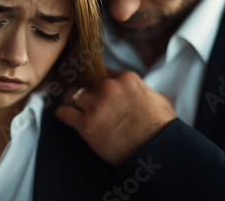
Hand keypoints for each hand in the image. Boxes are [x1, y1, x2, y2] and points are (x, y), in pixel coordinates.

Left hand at [56, 70, 175, 165]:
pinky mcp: (87, 124)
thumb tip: (140, 91)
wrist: (158, 151)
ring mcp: (96, 105)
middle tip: (85, 104)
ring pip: (69, 95)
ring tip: (75, 111)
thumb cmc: (161, 128)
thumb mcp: (158, 98)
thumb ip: (142, 89)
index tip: (95, 92)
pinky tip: (68, 119)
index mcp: (125, 78)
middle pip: (83, 82)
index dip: (96, 84)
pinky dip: (63, 115)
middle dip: (84, 93)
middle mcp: (109, 87)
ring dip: (71, 103)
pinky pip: (63, 113)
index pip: (100, 73)